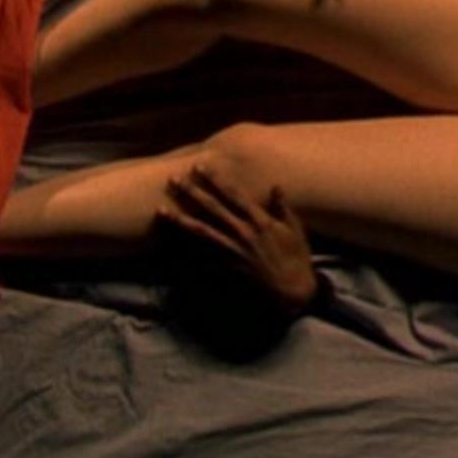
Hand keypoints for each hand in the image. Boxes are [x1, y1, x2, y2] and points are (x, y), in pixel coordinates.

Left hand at [157, 167, 317, 314]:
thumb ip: (282, 208)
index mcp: (259, 220)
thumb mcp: (295, 230)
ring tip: (161, 210)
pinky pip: (201, 258)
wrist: (292, 291)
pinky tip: (169, 245)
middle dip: (191, 192)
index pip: (233, 194)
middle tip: (173, 179)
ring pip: (200, 231)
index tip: (200, 167)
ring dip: (179, 219)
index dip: (215, 179)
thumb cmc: (296, 258)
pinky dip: (185, 251)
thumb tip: (276, 187)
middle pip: (212, 208)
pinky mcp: (226, 267)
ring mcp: (232, 250)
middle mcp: (243, 232)